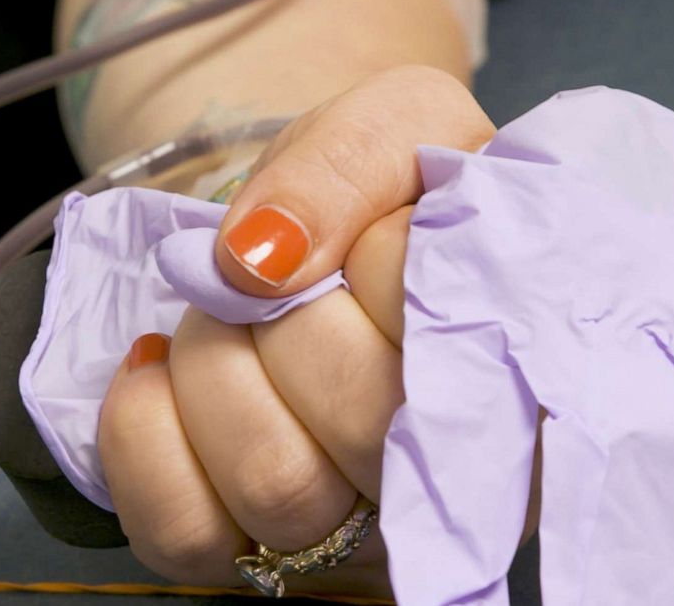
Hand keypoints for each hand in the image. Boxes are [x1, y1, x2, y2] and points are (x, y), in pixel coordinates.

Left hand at [97, 66, 509, 595]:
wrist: (307, 232)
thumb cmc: (378, 193)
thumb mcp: (395, 124)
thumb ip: (350, 160)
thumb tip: (257, 259)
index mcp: (530, 371)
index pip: (452, 336)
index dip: (381, 254)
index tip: (371, 227)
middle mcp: (459, 482)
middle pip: (364, 420)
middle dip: (287, 308)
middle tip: (284, 269)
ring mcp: (358, 533)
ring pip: (275, 479)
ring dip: (217, 359)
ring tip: (230, 315)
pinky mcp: (252, 551)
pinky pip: (181, 527)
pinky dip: (143, 425)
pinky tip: (162, 365)